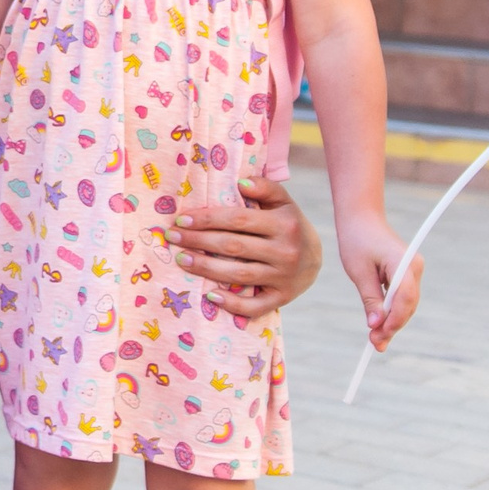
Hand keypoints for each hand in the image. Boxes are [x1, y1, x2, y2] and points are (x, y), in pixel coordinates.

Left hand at [168, 177, 324, 318]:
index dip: (208, 219)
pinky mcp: (281, 298)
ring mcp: (283, 277)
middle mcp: (285, 251)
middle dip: (199, 241)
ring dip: (206, 268)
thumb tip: (239, 183)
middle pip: (234, 246)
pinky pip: (255, 306)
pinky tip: (211, 296)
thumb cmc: (288, 224)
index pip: (239, 220)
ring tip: (182, 260)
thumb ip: (264, 188)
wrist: (316, 258)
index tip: (181, 219)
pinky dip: (232, 304)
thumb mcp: (282, 202)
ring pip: (239, 275)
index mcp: (284, 224)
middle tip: (172, 237)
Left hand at [339, 211, 423, 349]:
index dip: (394, 321)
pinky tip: (380, 327)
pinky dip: (392, 312)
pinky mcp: (406, 274)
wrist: (361, 219)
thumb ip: (371, 299)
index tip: (378, 336)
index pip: (405, 299)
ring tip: (376, 340)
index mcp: (404, 263)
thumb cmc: (357, 241)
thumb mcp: (359, 272)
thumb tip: (376, 326)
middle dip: (392, 326)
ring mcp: (413, 270)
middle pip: (408, 305)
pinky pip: (402, 298)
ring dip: (392, 322)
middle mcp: (414, 267)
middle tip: (375, 344)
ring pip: (406, 304)